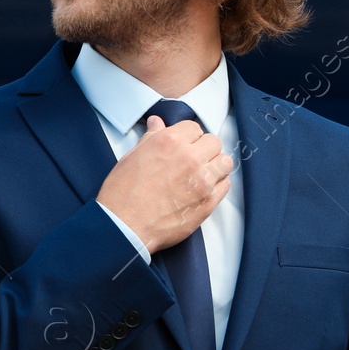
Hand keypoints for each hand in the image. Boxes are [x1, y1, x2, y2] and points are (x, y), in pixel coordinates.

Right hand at [96, 114, 233, 254]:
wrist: (124, 226)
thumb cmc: (123, 194)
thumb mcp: (132, 156)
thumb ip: (151, 137)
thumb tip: (157, 123)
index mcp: (170, 142)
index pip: (194, 127)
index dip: (188, 136)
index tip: (184, 144)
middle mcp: (189, 158)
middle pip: (213, 142)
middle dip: (204, 148)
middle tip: (192, 159)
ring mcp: (202, 180)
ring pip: (225, 162)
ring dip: (215, 165)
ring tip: (201, 173)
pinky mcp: (208, 202)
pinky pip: (226, 184)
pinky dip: (218, 184)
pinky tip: (203, 188)